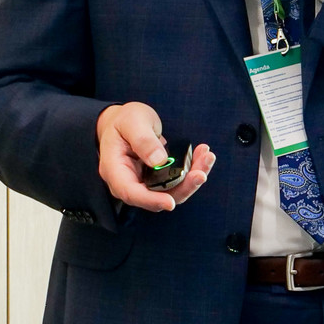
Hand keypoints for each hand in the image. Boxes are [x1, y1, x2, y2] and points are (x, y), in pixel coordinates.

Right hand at [95, 102, 214, 211]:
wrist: (126, 120)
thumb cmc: (124, 120)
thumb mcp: (132, 122)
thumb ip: (143, 140)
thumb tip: (159, 160)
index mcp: (115, 170)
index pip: (131, 193)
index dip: (151, 200)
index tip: (170, 202)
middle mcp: (130, 181)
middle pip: (157, 196)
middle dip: (182, 187)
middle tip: (201, 173)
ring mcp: (145, 181)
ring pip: (171, 190)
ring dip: (192, 178)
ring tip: (207, 157)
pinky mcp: (158, 177)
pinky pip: (177, 180)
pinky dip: (192, 169)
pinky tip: (203, 154)